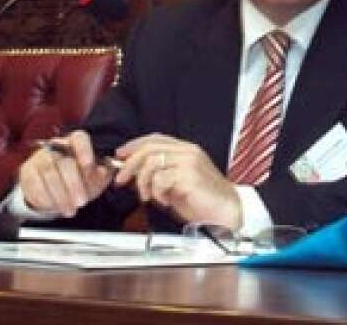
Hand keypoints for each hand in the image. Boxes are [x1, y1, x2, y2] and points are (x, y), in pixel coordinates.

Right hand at [19, 130, 113, 217]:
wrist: (56, 188)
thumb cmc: (81, 178)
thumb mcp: (96, 176)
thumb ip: (102, 174)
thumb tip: (103, 171)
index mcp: (76, 142)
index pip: (80, 139)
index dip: (84, 150)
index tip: (89, 165)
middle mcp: (56, 146)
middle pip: (63, 161)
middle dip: (73, 184)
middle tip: (81, 202)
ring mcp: (39, 158)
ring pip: (48, 174)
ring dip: (60, 195)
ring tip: (70, 210)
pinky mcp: (27, 171)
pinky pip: (34, 185)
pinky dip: (46, 199)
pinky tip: (55, 207)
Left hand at [113, 133, 241, 228]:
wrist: (226, 209)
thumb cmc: (202, 199)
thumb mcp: (176, 183)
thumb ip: (158, 174)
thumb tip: (132, 172)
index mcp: (186, 150)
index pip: (155, 139)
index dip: (134, 145)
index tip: (120, 155)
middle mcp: (188, 151)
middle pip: (150, 148)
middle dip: (130, 164)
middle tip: (121, 180)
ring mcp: (189, 161)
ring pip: (152, 163)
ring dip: (143, 182)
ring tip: (148, 196)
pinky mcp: (189, 175)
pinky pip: (161, 179)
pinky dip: (157, 192)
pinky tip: (164, 201)